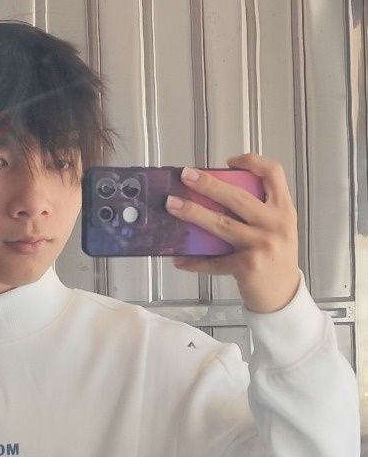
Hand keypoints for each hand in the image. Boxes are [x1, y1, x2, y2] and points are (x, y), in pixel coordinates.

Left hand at [166, 152, 301, 313]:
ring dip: (193, 213)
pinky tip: (179, 259)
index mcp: (283, 209)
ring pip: (222, 224)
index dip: (252, 162)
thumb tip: (212, 197)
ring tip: (173, 206)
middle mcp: (274, 224)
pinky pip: (214, 261)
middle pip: (238, 197)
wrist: (282, 295)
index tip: (229, 161)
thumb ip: (256, 211)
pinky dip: (195, 261)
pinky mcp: (247, 265)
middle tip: (187, 176)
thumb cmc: (274, 258)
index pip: (273, 174)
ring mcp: (261, 245)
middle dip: (208, 184)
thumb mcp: (275, 228)